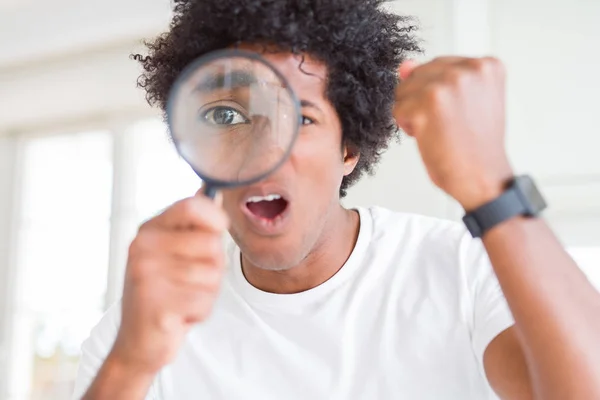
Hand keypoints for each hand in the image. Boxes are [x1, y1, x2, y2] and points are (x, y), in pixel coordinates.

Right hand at [110, 191, 228, 374]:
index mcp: (149, 231)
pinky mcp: (155, 304)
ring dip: (207, 293)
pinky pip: (205, 300)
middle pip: (212, 243)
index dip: (216, 217)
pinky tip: (180, 315)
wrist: (137, 344)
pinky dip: (200, 312)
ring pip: (212, 274)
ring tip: (183, 299)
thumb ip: (194, 226)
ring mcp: (146, 275)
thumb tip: (216, 194)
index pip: (192, 206)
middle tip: (190, 282)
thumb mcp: (174, 254)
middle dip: (214, 267)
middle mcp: (143, 248)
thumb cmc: (163, 295)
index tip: (219, 230)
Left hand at [394, 57, 513, 210]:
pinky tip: (429, 138)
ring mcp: (448, 84)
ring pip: (404, 90)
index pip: (437, 66)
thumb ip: (437, 79)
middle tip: (447, 126)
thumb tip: (404, 65)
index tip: (457, 115)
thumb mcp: (464, 103)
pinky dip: (407, 127)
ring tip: (438, 130)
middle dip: (422, 101)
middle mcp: (469, 69)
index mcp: (487, 65)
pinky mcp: (427, 102)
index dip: (437, 94)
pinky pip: (398, 109)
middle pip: (418, 75)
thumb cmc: (474, 145)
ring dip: (413, 113)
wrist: (482, 179)